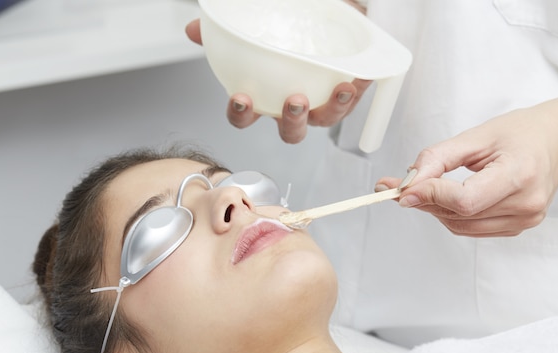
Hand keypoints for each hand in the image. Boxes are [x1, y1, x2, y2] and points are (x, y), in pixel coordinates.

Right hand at [185, 19, 371, 143]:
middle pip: (290, 131)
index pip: (246, 116)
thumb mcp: (258, 23)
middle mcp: (293, 106)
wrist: (326, 17)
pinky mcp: (346, 94)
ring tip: (341, 89)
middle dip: (292, 122)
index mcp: (266, 96)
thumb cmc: (289, 29)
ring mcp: (320, 103)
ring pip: (325, 120)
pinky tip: (362, 75)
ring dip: (333, 109)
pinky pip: (354, 99)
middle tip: (295, 100)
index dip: (241, 114)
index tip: (242, 98)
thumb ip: (230, 29)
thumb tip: (195, 29)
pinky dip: (359, 90)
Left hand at [376, 90, 557, 236]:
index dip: (431, 195)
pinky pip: (471, 229)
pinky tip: (450, 198)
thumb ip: (437, 159)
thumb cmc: (522, 133)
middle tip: (404, 185)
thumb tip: (408, 183)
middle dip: (425, 200)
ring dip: (436, 209)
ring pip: (460, 227)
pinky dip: (452, 215)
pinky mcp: (517, 227)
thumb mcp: (476, 136)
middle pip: (459, 215)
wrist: (555, 142)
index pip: (465, 200)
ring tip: (428, 187)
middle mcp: (526, 203)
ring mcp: (524, 220)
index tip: (405, 188)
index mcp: (520, 173)